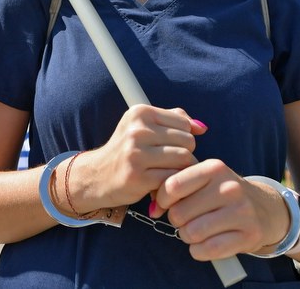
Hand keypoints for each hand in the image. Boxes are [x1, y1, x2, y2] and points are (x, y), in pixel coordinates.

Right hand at [79, 105, 205, 208]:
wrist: (96, 176)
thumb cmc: (127, 151)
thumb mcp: (144, 127)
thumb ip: (174, 121)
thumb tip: (203, 127)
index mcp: (140, 112)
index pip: (184, 124)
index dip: (184, 138)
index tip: (170, 148)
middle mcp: (137, 130)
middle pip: (188, 142)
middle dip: (184, 155)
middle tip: (169, 165)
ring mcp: (136, 153)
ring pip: (184, 160)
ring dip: (181, 171)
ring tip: (167, 174)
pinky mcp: (137, 177)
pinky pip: (173, 178)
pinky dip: (173, 184)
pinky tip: (162, 186)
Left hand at [151, 161, 288, 260]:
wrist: (263, 209)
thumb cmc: (221, 194)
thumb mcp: (202, 180)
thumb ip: (175, 188)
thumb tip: (153, 209)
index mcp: (214, 168)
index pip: (172, 186)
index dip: (162, 200)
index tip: (164, 204)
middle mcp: (229, 187)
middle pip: (179, 213)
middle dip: (176, 220)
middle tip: (186, 218)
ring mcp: (241, 211)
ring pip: (192, 233)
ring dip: (187, 236)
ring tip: (195, 230)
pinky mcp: (248, 235)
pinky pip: (208, 249)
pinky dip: (198, 250)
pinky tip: (204, 243)